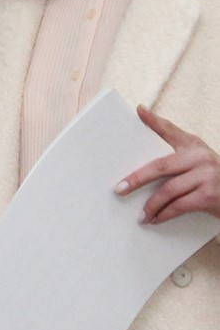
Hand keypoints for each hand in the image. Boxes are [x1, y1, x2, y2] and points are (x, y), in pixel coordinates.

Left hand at [115, 105, 219, 224]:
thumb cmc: (213, 178)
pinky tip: (155, 219)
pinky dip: (164, 214)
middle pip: (160, 166)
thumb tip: (144, 154)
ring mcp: (207, 176)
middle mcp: (201, 157)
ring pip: (168, 190)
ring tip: (140, 215)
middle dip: (136, 179)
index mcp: (194, 145)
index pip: (170, 130)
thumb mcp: (197, 161)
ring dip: (151, 205)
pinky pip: (179, 206)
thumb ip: (175, 157)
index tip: (139, 110)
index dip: (154, 120)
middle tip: (119, 189)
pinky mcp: (210, 196)